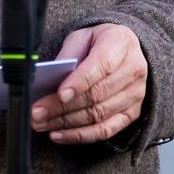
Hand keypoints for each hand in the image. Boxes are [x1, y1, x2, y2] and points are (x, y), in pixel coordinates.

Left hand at [32, 24, 146, 144]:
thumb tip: (48, 78)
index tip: (59, 94)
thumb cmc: (98, 42)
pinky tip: (59, 135)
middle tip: (37, 113)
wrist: (125, 49)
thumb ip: (68, 55)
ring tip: (42, 124)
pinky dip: (80, 136)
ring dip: (66, 123)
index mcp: (120, 44)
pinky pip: (105, 130)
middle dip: (63, 107)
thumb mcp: (82, 37)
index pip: (101, 65)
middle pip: (97, 94)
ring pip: (99, 115)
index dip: (79, 82)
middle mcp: (133, 70)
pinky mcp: (132, 113)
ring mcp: (135, 94)